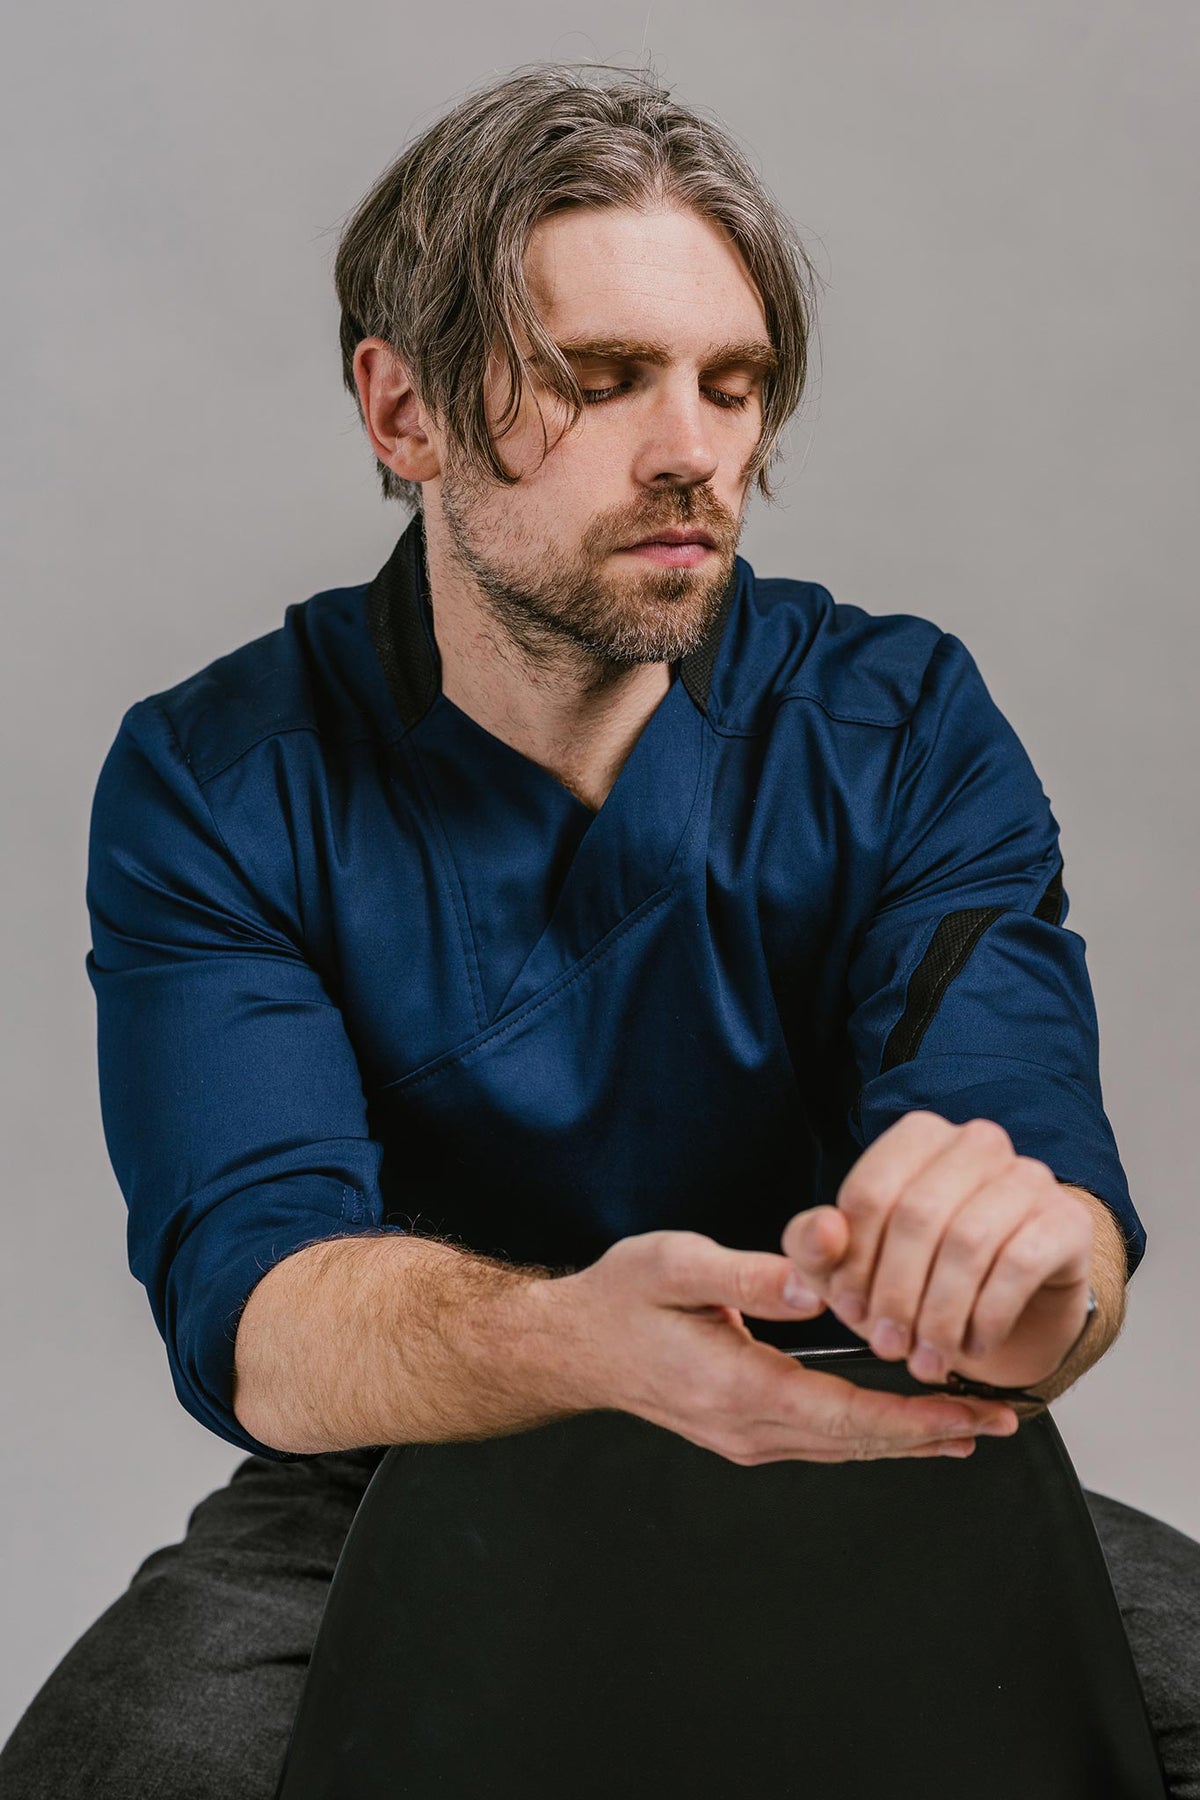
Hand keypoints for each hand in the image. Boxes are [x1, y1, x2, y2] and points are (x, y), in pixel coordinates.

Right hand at [558, 1227, 1017, 1464]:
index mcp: (736, 1387)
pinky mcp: (743, 1433)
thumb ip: (748, 1275)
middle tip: (1005, 1420)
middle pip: (859, 1445)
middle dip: (935, 1433)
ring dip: (910, 1440)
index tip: (977, 1412)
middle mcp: (747, 1428)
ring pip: (845, 1449)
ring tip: (974, 1428)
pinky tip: (904, 1430)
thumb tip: (817, 1285)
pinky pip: (824, 1442)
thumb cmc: (620, 1297)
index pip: (847, 1417)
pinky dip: (874, 1436)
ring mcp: (745, 1439)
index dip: (918, 1419)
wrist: (572, 1345)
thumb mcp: (675, 1263)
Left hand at [779, 1112, 1094, 1390]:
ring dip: (940, 1315)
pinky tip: (973, 1345)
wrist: (1009, 1307)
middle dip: (897, 1294)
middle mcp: (976, 1144)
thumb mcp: (853, 1265)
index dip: (854, 1260)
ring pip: (968, 1243)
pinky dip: (987, 1317)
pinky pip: (1019, 1267)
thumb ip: (817, 1245)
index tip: (849, 1310)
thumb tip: (824, 1231)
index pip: (871, 1192)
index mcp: (918, 1138)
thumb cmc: (923, 1275)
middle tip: (888, 1346)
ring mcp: (1028, 1177)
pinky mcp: (1067, 1220)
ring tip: (926, 1358)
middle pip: (918, 1216)